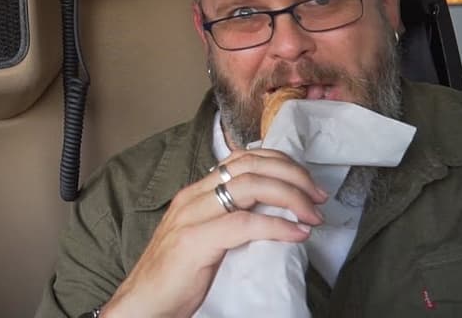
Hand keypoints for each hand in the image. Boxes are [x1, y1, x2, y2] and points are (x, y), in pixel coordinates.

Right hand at [101, 149, 328, 317]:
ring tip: (312, 214)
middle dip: (292, 176)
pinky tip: (297, 233)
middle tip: (318, 197)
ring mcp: (191, 217)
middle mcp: (192, 197)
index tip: (306, 183)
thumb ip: (229, 221)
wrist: (143, 303)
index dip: (280, 164)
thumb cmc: (175, 276)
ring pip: (249, 186)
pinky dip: (277, 226)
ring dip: (290, 196)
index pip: (241, 159)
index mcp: (194, 193)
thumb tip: (271, 214)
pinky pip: (244, 224)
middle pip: (250, 166)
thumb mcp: (205, 238)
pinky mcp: (195, 241)